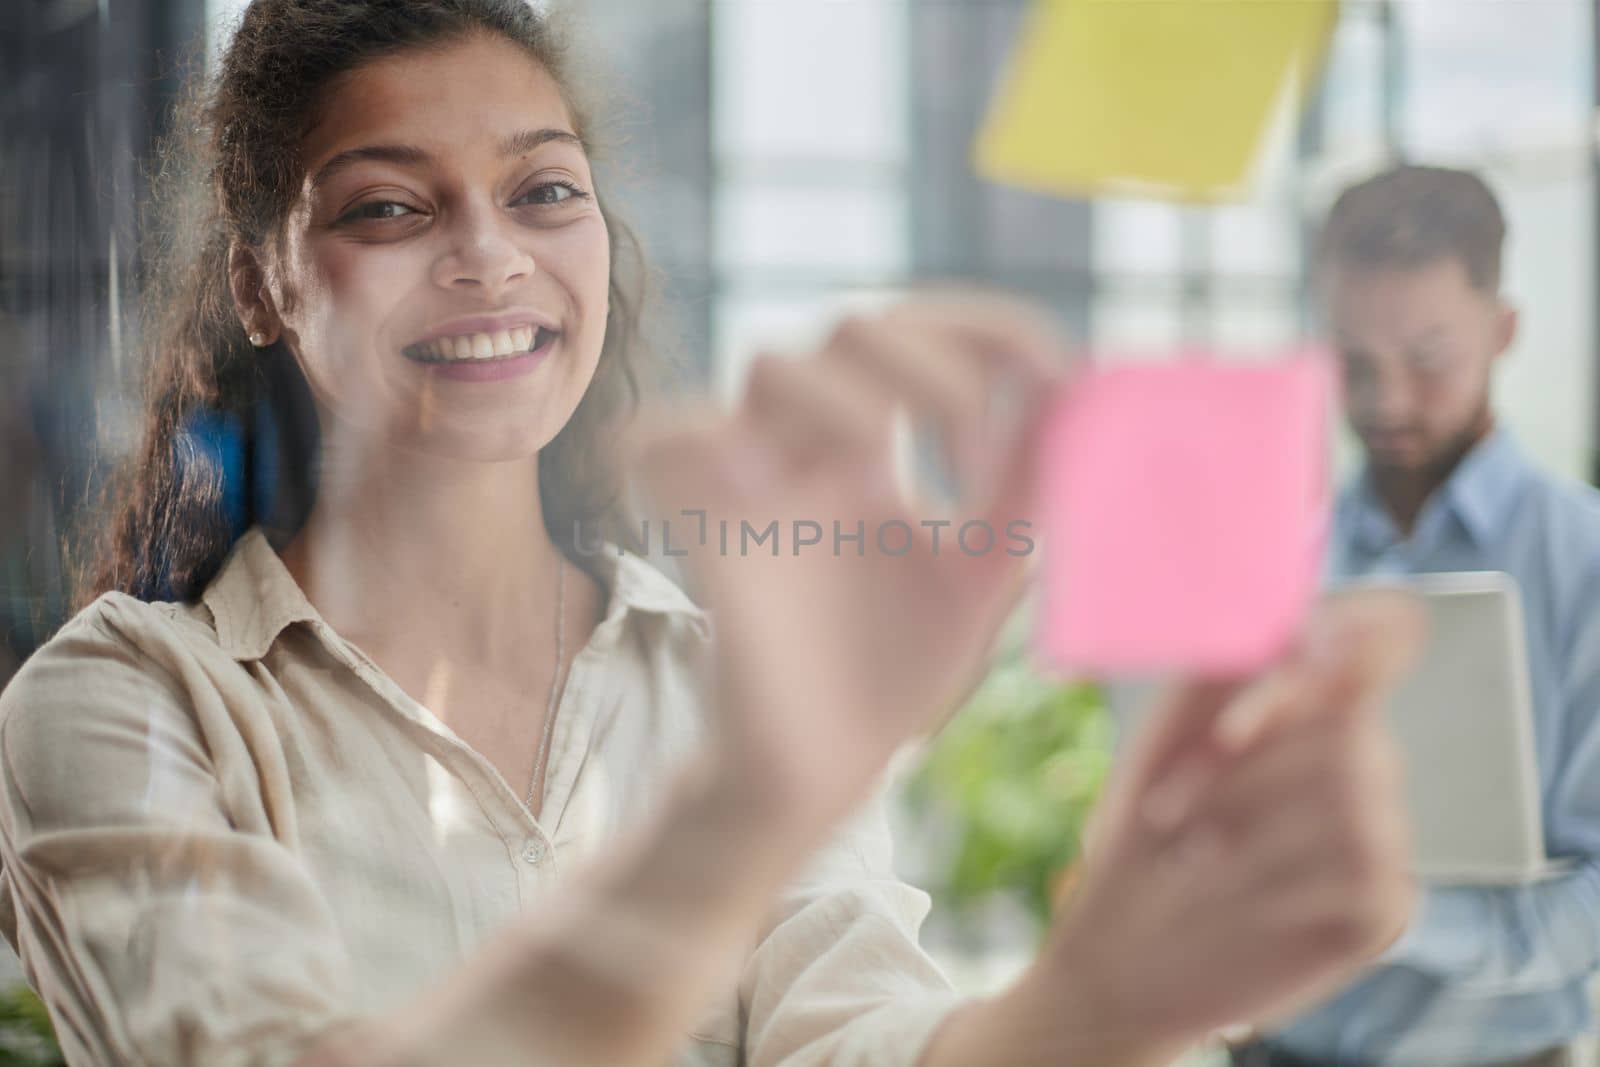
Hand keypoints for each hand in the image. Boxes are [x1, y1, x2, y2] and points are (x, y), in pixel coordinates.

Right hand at [625, 293, 1068, 832]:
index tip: (1057, 372)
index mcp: (879, 448)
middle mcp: (813, 450)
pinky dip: (707, 443)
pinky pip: (660, 442)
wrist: (825, 771)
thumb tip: (1081, 398)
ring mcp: (755, 484)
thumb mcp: (985, 570)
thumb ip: (1026, 487)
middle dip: (928, 364)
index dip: (989, 329)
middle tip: (976, 448)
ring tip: (883, 475)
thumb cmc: (894, 669)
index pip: (923, 333)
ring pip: (770, 364)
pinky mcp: (706, 532)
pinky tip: (771, 493)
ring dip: (847, 399)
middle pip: (851, 326)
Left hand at [1022, 589, 1424, 1054]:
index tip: (1305, 655)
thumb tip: (1310, 627)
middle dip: (1243, 764)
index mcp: (1311, 704)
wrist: (1121, 947)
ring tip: (1192, 859)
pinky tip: (1238, 903)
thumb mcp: (1172, 730)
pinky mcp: (1385, 903)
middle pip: (1352, 725)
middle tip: (1167, 811)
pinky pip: (1362, 871)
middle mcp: (1360, 762)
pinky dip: (1277, 885)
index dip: (1372, 631)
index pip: (1387, 630)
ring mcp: (1381, 833)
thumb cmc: (1141, 828)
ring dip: (1249, 823)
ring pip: (1356, 791)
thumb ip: (1237, 665)